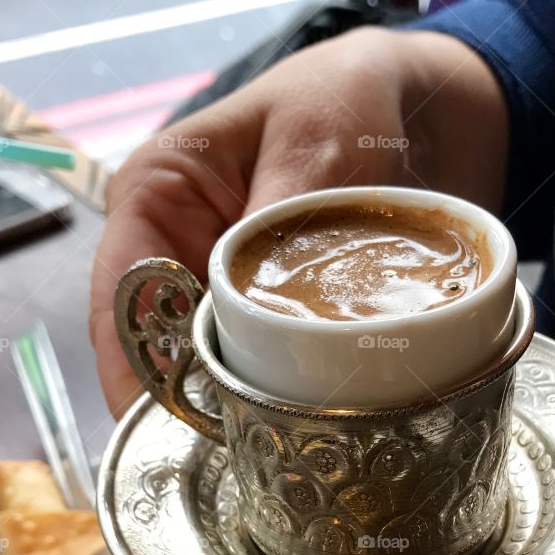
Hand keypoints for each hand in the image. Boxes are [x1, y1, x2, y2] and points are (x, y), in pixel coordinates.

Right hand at [90, 26, 507, 414]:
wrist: (431, 107)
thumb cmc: (351, 96)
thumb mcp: (315, 140)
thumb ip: (279, 219)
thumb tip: (250, 309)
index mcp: (157, 197)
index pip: (123, 300)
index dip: (136, 374)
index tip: (167, 431)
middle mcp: (181, 253)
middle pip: (160, 351)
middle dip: (189, 409)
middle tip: (230, 458)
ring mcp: (232, 293)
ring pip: (215, 372)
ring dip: (240, 413)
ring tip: (268, 455)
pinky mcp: (283, 320)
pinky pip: (271, 373)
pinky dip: (285, 402)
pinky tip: (308, 433)